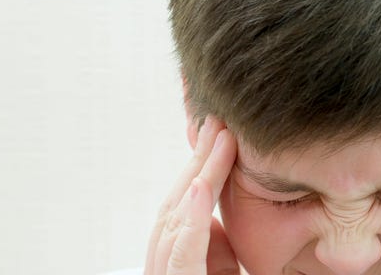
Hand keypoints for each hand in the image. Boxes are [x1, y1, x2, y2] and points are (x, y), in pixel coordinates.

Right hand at [145, 116, 239, 274]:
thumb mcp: (218, 272)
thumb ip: (213, 249)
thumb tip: (209, 217)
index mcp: (169, 259)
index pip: (178, 208)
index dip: (195, 169)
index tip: (217, 136)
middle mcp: (159, 265)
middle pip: (175, 205)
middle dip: (198, 161)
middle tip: (217, 122)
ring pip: (176, 220)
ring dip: (201, 175)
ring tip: (221, 140)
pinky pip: (182, 253)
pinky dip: (191, 219)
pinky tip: (200, 187)